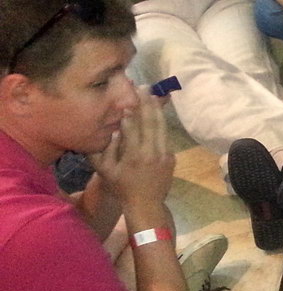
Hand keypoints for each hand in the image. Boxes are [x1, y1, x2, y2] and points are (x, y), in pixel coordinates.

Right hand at [89, 88, 174, 208]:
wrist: (147, 203)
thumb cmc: (121, 187)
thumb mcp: (105, 171)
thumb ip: (104, 150)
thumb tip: (110, 129)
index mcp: (133, 156)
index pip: (132, 128)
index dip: (130, 111)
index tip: (127, 96)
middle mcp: (151, 152)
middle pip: (150, 122)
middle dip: (146, 103)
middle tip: (143, 86)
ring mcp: (164, 154)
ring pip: (161, 127)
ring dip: (156, 108)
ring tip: (152, 93)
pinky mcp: (171, 156)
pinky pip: (164, 136)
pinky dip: (161, 122)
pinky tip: (157, 111)